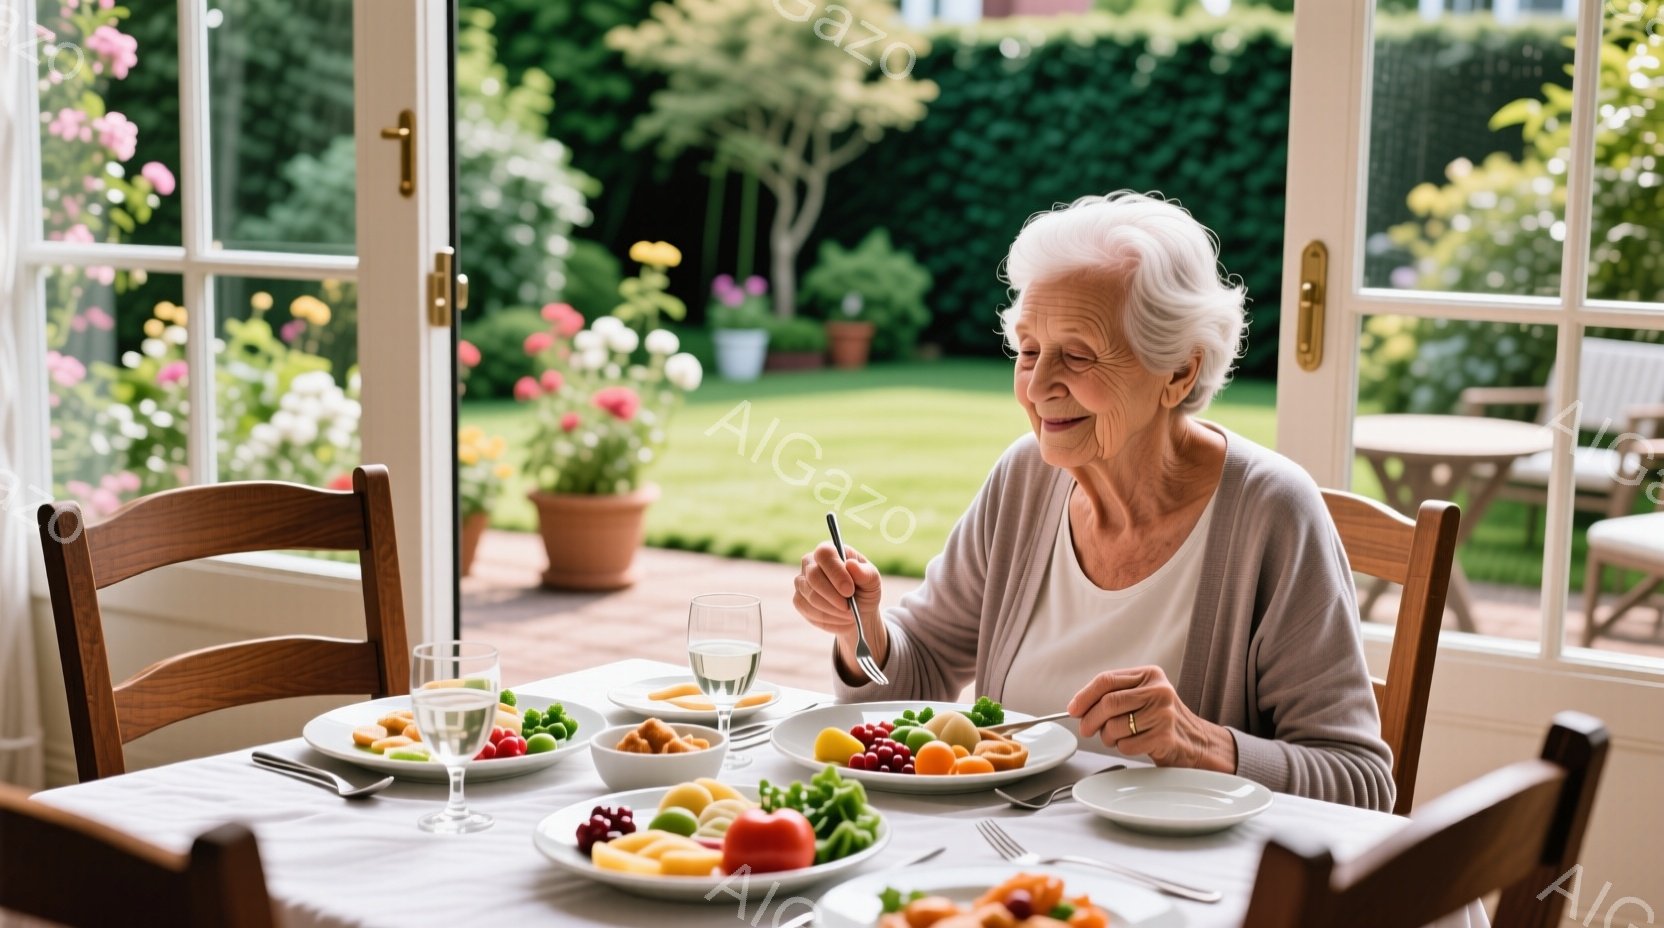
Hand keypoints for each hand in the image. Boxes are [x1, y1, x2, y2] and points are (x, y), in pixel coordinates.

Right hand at [792, 541, 886, 673]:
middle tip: (849, 607)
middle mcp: (811, 562)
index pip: (825, 554)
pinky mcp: (799, 599)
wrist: (858, 613)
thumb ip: (865, 573)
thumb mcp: (872, 581)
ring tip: (848, 613)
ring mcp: (802, 581)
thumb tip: (851, 565)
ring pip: (810, 595)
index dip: (836, 572)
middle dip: (833, 595)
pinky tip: (837, 617)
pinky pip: (806, 608)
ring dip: (832, 609)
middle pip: (813, 576)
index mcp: (831, 551)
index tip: (849, 590)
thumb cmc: (865, 591)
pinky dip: (825, 617)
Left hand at [1067, 666, 1236, 772]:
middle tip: (1086, 729)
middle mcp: (1159, 690)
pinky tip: (1133, 744)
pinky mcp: (1165, 736)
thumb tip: (1078, 707)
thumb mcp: (1142, 696)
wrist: (1196, 741)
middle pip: (1109, 703)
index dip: (1085, 696)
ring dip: (1107, 737)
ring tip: (1115, 737)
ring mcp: (1164, 713)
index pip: (1107, 680)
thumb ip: (1114, 695)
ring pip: (1115, 726)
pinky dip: (1122, 748)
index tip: (1074, 709)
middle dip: (1090, 719)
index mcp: (1149, 675)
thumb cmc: (1161, 718)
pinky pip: (1127, 745)